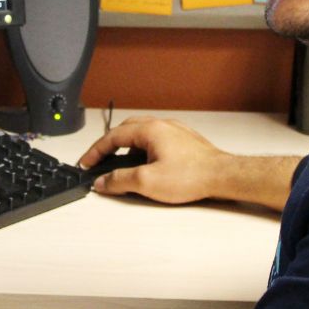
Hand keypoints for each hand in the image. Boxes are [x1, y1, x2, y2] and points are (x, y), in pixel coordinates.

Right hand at [77, 117, 231, 203]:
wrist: (223, 176)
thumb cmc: (192, 176)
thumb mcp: (147, 182)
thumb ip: (119, 180)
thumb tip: (102, 182)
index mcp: (150, 130)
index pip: (112, 137)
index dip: (95, 151)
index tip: (85, 162)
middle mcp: (162, 126)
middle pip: (126, 130)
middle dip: (109, 146)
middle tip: (99, 161)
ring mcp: (175, 132)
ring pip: (142, 135)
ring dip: (128, 149)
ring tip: (122, 167)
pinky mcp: (184, 142)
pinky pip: (156, 141)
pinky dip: (144, 151)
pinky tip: (147, 167)